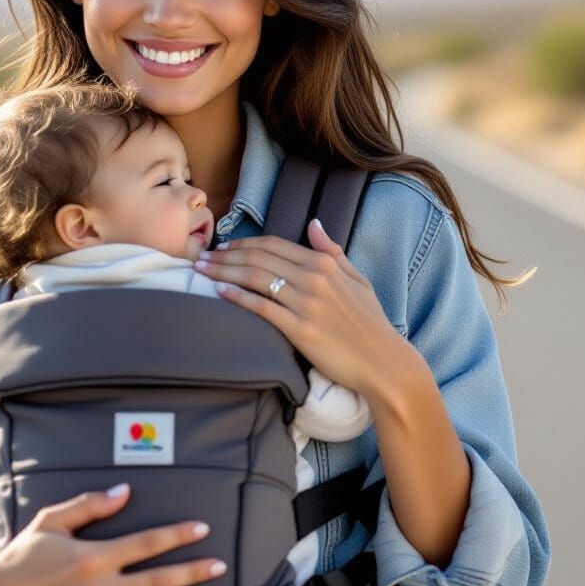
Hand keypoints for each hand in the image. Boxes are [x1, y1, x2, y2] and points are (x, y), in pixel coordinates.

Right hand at [0, 484, 225, 585]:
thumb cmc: (25, 555)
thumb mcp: (53, 520)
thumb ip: (91, 505)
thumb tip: (125, 492)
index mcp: (94, 555)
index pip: (147, 543)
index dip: (177, 535)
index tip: (202, 529)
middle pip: (157, 581)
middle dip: (192, 573)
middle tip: (220, 566)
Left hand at [195, 218, 417, 397]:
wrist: (383, 362)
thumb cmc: (370, 323)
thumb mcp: (357, 279)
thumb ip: (332, 251)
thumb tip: (314, 223)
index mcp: (324, 263)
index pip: (273, 244)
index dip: (243, 244)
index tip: (222, 247)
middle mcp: (314, 278)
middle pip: (258, 258)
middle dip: (225, 256)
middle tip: (201, 258)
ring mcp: (306, 303)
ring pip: (254, 278)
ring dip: (223, 272)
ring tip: (201, 272)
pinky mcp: (300, 329)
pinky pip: (261, 307)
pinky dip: (237, 297)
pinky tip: (219, 293)